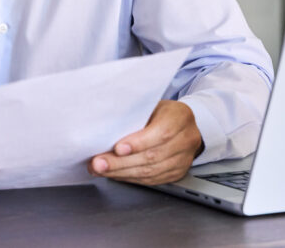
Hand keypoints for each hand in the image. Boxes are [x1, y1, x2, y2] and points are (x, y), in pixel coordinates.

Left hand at [87, 100, 202, 185]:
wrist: (183, 124)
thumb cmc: (161, 111)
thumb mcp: (151, 105)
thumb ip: (135, 116)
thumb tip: (105, 129)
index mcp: (180, 117)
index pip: (161, 133)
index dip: (138, 143)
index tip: (117, 148)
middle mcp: (185, 140)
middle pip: (152, 156)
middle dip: (121, 162)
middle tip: (99, 163)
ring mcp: (183, 159)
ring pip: (151, 171)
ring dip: (122, 172)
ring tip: (101, 169)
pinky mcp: (177, 173)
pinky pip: (152, 180)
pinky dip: (130, 177)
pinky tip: (115, 174)